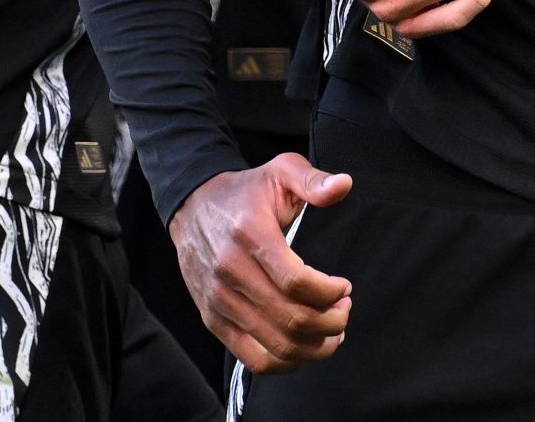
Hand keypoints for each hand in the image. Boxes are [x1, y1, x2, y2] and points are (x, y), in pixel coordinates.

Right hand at [169, 154, 354, 371]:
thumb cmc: (243, 192)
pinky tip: (304, 347)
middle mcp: (230, 272)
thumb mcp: (280, 171)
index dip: (329, 292)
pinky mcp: (212, 319)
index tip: (343, 287)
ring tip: (332, 332)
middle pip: (290, 319)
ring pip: (275, 345)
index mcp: (250, 235)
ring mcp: (218, 300)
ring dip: (314, 347)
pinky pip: (252, 358)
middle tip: (344, 310)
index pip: (296, 282)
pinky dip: (285, 362)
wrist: (191, 205)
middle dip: (330, 322)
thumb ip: (313, 180)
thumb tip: (343, 185)